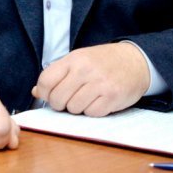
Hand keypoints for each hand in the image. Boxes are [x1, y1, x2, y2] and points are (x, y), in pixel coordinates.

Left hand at [32, 42, 149, 116]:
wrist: (136, 60)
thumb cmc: (104, 61)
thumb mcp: (80, 59)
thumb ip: (58, 73)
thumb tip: (36, 91)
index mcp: (75, 58)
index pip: (46, 81)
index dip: (44, 93)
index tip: (50, 94)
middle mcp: (86, 70)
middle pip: (57, 99)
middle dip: (60, 103)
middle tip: (70, 97)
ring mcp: (100, 83)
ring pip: (73, 109)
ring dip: (78, 107)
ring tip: (88, 97)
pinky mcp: (112, 97)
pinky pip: (91, 114)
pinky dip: (93, 111)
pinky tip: (99, 100)